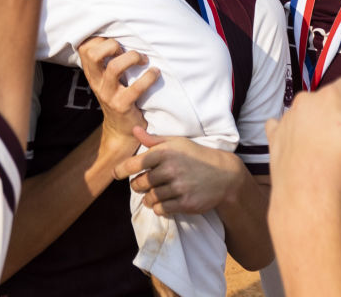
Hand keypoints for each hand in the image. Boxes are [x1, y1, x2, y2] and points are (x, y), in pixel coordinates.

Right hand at [77, 36, 157, 165]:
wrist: (121, 130)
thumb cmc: (118, 96)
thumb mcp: (107, 79)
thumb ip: (108, 60)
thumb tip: (123, 34)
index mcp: (93, 73)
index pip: (85, 48)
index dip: (101, 39)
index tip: (116, 42)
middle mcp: (97, 82)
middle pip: (93, 54)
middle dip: (111, 45)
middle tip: (125, 50)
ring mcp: (108, 94)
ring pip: (114, 68)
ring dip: (132, 58)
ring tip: (143, 59)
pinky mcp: (122, 106)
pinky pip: (135, 88)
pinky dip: (149, 77)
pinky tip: (155, 73)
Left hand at [119, 129, 243, 216]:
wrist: (224, 174)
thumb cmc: (196, 156)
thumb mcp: (176, 142)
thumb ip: (153, 140)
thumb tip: (134, 129)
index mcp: (165, 152)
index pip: (135, 164)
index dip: (121, 170)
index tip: (116, 174)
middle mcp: (170, 169)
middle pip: (140, 183)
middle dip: (138, 185)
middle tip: (141, 184)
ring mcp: (178, 187)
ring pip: (150, 198)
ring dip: (147, 198)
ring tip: (151, 194)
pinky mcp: (185, 203)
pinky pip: (161, 210)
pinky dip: (158, 208)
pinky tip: (161, 203)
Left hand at [266, 72, 340, 205]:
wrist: (306, 199)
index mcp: (331, 96)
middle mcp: (305, 99)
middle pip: (329, 97)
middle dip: (340, 110)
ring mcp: (286, 117)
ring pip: (308, 111)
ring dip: (318, 121)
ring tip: (325, 148)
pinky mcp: (274, 135)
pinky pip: (286, 125)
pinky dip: (295, 131)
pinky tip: (300, 146)